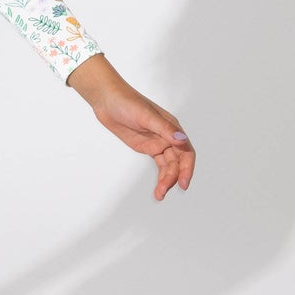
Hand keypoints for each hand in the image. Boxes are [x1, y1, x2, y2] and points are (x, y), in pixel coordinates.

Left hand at [67, 54, 194, 199]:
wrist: (107, 100)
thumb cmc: (127, 102)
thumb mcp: (146, 116)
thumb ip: (164, 129)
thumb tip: (182, 140)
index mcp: (172, 127)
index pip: (186, 151)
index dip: (187, 168)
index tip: (183, 183)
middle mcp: (167, 136)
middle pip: (177, 162)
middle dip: (173, 177)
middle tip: (163, 191)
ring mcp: (157, 142)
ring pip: (168, 165)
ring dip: (167, 180)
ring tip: (159, 194)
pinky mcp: (146, 146)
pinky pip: (159, 163)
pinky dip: (160, 175)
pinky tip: (158, 187)